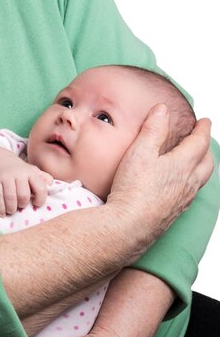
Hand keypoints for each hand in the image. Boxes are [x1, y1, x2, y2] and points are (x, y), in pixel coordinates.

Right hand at [0, 159, 52, 216]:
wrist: (0, 161)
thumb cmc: (20, 171)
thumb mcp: (33, 171)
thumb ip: (43, 178)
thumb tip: (51, 184)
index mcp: (31, 172)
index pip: (40, 188)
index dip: (40, 200)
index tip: (36, 203)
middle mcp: (19, 174)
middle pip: (23, 195)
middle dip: (23, 204)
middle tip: (21, 205)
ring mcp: (6, 177)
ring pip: (11, 198)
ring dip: (12, 208)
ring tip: (12, 210)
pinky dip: (1, 208)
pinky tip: (3, 213)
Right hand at [107, 103, 212, 249]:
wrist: (128, 227)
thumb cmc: (134, 190)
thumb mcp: (140, 151)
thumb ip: (152, 129)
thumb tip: (162, 109)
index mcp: (182, 165)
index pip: (199, 143)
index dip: (203, 130)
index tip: (205, 121)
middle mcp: (188, 183)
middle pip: (207, 163)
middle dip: (207, 149)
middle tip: (203, 140)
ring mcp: (182, 200)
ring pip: (200, 180)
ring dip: (201, 166)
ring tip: (195, 161)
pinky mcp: (174, 213)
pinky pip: (190, 194)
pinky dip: (191, 183)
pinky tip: (180, 186)